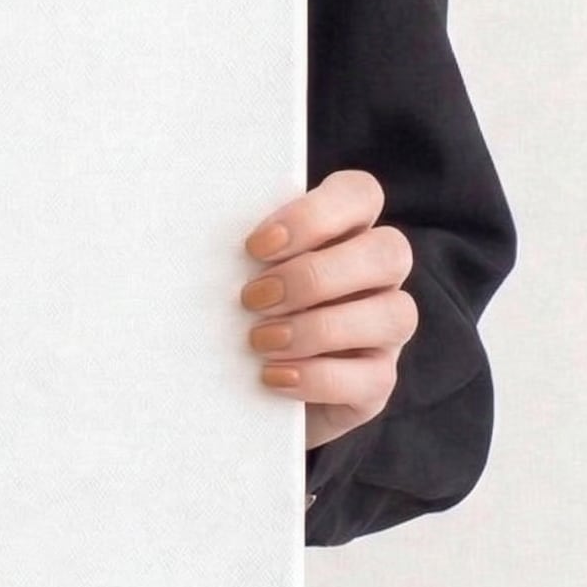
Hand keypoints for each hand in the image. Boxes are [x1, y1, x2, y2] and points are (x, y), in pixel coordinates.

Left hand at [239, 168, 416, 452]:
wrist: (241, 392)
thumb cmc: (235, 315)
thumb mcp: (234, 277)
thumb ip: (235, 255)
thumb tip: (191, 244)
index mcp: (345, 232)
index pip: (360, 194)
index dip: (314, 215)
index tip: (256, 246)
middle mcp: (377, 276)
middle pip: (390, 251)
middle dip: (315, 275)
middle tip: (254, 298)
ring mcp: (386, 330)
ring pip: (396, 313)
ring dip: (319, 327)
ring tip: (260, 340)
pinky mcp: (378, 381)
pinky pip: (374, 376)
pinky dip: (319, 377)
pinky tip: (274, 376)